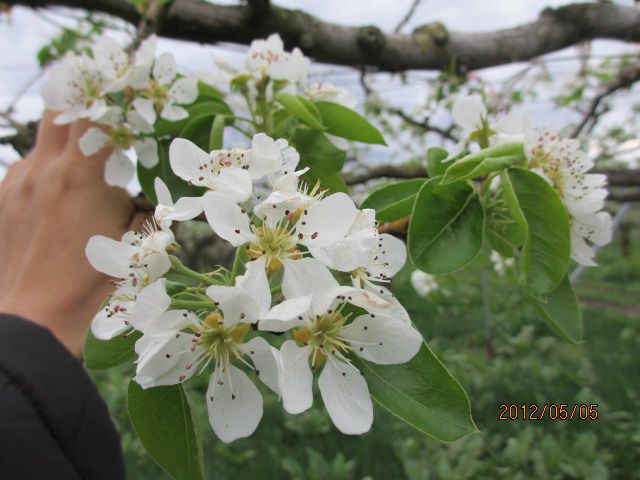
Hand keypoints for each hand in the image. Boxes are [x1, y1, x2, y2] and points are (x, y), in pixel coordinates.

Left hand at [0, 111, 145, 356]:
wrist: (36, 317)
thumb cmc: (91, 283)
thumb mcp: (133, 243)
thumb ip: (139, 208)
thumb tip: (136, 195)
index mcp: (82, 175)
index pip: (95, 113)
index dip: (112, 96)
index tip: (128, 92)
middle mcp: (44, 169)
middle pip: (58, 108)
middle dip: (82, 102)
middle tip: (103, 112)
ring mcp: (18, 183)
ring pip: (41, 139)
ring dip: (64, 141)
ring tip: (84, 167)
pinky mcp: (4, 201)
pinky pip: (27, 168)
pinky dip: (47, 170)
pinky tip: (60, 198)